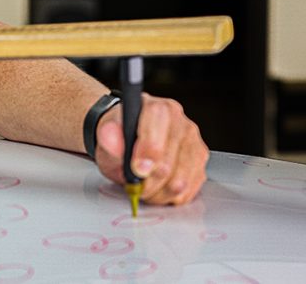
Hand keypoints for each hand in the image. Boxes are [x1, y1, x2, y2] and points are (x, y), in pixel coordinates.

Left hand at [93, 93, 208, 204]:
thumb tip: (114, 143)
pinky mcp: (200, 162)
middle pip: (167, 166)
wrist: (127, 137)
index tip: (134, 170)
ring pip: (180, 183)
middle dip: (146, 182)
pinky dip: (170, 196)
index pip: (156, 141)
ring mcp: (194, 143)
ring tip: (145, 185)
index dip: (144, 160)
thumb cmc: (120, 135)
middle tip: (134, 182)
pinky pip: (188, 191)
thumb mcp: (106, 134)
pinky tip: (159, 186)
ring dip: (158, 193)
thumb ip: (109, 137)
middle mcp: (182, 124)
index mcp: (159, 110)